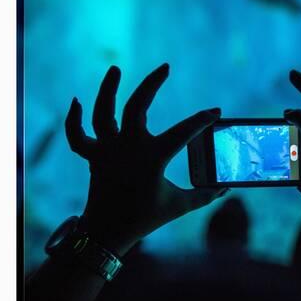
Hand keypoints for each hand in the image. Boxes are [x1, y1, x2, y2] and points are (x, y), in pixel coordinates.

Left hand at [65, 63, 227, 255]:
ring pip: (103, 112)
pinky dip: (74, 118)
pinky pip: (78, 135)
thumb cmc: (145, 218)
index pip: (183, 132)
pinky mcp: (92, 156)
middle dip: (151, 84)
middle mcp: (127, 148)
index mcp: (152, 159)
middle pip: (136, 106)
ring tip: (115, 69)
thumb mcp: (179, 206)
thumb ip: (205, 195)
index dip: (202, 120)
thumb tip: (226, 188)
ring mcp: (106, 150)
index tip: (215, 113)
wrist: (107, 233)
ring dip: (107, 89)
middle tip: (165, 67)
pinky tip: (77, 101)